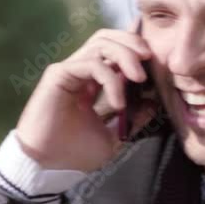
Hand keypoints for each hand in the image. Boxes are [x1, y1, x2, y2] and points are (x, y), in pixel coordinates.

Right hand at [14, 24, 152, 171]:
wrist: (48, 166)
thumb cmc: (75, 152)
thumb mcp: (115, 136)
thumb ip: (134, 119)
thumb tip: (154, 103)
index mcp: (92, 81)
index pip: (114, 49)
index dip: (135, 48)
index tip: (157, 62)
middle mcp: (80, 71)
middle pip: (108, 37)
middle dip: (133, 42)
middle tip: (151, 59)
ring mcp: (69, 70)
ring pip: (101, 44)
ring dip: (126, 56)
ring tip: (140, 78)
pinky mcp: (59, 75)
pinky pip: (91, 64)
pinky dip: (111, 80)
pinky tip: (118, 103)